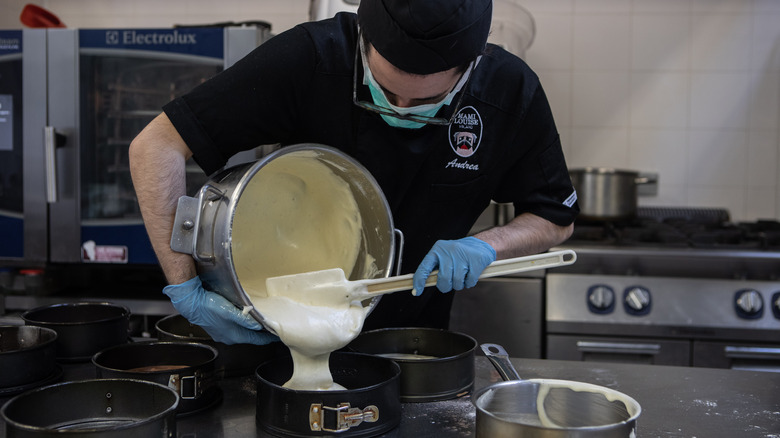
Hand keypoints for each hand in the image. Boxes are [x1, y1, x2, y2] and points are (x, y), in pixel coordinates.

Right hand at [163, 276, 278, 344]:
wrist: (191, 303)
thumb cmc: (208, 306)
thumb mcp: (229, 311)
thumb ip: (245, 319)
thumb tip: (258, 325)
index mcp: (233, 335)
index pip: (256, 340)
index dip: (268, 338)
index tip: (277, 335)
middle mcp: (228, 337)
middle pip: (250, 337)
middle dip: (261, 334)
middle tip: (272, 327)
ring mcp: (223, 333)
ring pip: (242, 333)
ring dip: (252, 329)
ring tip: (262, 323)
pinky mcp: (218, 327)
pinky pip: (235, 329)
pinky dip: (244, 326)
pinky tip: (246, 319)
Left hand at [412, 237, 496, 295]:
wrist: (481, 245)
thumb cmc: (459, 255)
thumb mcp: (444, 256)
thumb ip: (434, 269)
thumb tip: (421, 285)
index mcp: (438, 249)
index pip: (424, 267)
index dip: (419, 281)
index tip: (417, 292)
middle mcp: (449, 250)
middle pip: (443, 279)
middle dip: (446, 286)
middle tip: (451, 283)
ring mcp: (463, 254)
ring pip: (457, 282)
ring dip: (459, 284)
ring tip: (462, 276)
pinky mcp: (476, 260)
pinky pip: (470, 281)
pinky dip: (470, 283)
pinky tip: (471, 274)